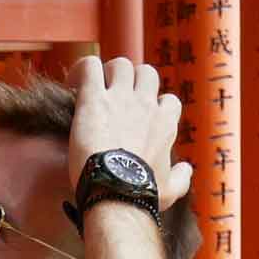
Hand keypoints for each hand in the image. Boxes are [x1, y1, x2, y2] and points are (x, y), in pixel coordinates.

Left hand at [68, 57, 185, 212]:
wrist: (115, 190)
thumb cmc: (141, 193)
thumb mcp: (171, 190)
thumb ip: (181, 177)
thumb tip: (186, 169)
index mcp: (164, 123)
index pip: (167, 100)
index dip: (154, 105)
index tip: (140, 118)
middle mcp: (146, 104)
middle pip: (146, 73)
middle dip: (132, 81)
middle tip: (115, 98)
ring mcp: (120, 98)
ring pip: (121, 65)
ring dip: (107, 73)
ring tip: (94, 90)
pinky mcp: (94, 98)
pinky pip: (90, 66)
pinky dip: (81, 69)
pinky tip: (72, 83)